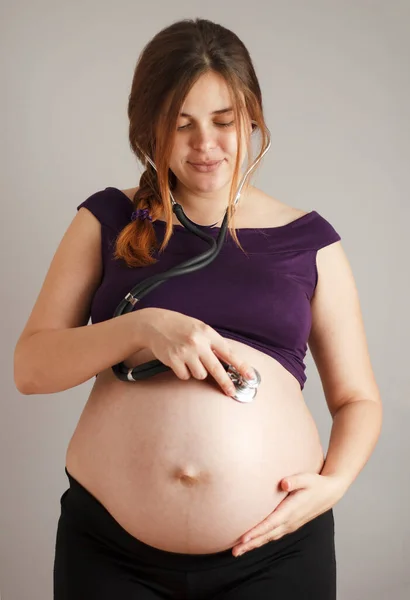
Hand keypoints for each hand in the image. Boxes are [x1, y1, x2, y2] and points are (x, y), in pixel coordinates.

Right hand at [141, 308, 254, 396]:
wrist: (155, 324)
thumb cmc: (181, 326)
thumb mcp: (200, 329)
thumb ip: (213, 343)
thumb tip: (230, 360)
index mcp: (208, 333)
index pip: (229, 352)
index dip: (241, 366)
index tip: (250, 377)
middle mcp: (198, 343)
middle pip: (216, 369)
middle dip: (226, 383)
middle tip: (232, 392)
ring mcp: (185, 352)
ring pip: (200, 375)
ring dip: (197, 371)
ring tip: (190, 360)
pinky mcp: (173, 360)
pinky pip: (185, 376)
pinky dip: (183, 372)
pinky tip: (178, 361)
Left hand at [232, 472, 346, 556]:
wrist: (329, 493)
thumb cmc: (316, 483)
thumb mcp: (307, 478)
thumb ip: (295, 480)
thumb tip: (283, 483)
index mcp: (291, 511)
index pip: (271, 523)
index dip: (257, 532)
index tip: (244, 539)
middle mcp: (290, 521)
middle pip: (267, 535)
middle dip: (250, 544)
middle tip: (234, 552)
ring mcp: (290, 525)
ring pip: (269, 537)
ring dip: (254, 545)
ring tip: (238, 551)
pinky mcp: (290, 524)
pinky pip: (273, 535)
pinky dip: (262, 540)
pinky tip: (252, 543)